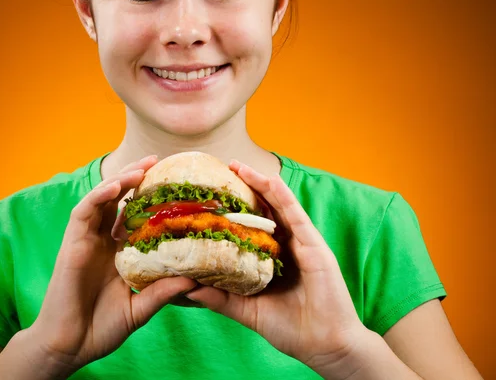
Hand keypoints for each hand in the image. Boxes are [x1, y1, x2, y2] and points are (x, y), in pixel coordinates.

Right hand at [27, 155, 196, 373]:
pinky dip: (98, 196)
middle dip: (136, 176)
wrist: (69, 347)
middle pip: (118, 198)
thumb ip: (162, 291)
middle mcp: (102, 239)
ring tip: (141, 168)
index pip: (134, 213)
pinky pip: (83, 212)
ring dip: (119, 180)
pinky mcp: (71, 243)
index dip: (150, 196)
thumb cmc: (102, 327)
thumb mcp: (140, 307)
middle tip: (159, 160)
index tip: (173, 181)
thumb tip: (195, 278)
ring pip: (101, 198)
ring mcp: (86, 239)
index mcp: (117, 250)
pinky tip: (114, 186)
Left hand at [184, 160, 367, 377]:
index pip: (252, 223)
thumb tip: (188, 288)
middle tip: (225, 166)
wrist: (326, 347)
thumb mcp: (248, 310)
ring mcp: (302, 243)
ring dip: (261, 183)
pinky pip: (297, 216)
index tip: (213, 190)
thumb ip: (222, 298)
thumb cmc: (292, 329)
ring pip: (279, 205)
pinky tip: (271, 181)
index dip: (235, 205)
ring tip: (240, 166)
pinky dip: (284, 197)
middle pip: (265, 208)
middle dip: (246, 186)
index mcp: (273, 256)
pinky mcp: (315, 246)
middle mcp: (287, 244)